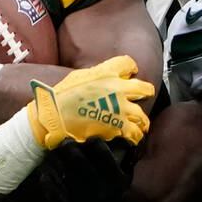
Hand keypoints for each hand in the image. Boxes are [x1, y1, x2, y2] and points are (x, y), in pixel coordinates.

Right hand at [27, 55, 153, 148]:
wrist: (54, 115)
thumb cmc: (61, 96)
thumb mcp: (79, 76)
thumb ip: (96, 75)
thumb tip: (104, 77)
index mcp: (106, 73)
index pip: (128, 64)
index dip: (132, 68)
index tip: (133, 73)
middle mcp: (117, 88)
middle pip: (143, 88)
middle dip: (147, 92)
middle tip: (147, 95)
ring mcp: (119, 107)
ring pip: (141, 115)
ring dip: (142, 121)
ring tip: (142, 126)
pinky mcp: (116, 125)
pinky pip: (132, 132)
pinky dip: (134, 136)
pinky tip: (133, 138)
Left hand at [45, 138, 134, 201]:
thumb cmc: (114, 200)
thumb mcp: (123, 183)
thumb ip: (118, 163)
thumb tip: (116, 139)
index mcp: (113, 180)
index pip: (102, 153)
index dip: (94, 142)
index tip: (89, 139)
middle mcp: (97, 188)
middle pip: (78, 161)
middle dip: (69, 147)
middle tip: (65, 142)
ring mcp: (80, 199)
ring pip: (62, 173)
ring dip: (55, 160)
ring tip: (53, 154)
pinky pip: (52, 189)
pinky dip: (47, 178)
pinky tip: (46, 171)